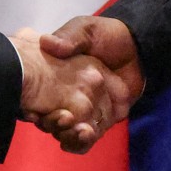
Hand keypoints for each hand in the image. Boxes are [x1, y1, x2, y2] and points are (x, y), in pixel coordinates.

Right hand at [11, 29, 130, 150]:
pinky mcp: (99, 121)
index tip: (33, 107)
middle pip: (49, 117)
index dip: (32, 103)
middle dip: (49, 122)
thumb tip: (47, 42)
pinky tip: (86, 133)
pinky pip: (85, 139)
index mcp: (57, 76)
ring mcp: (82, 110)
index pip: (36, 95)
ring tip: (78, 128)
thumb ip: (70, 37)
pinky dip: (81, 142)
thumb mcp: (85, 28)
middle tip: (59, 117)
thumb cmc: (107, 35)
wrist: (138, 47)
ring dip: (66, 134)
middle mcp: (66, 96)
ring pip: (65, 131)